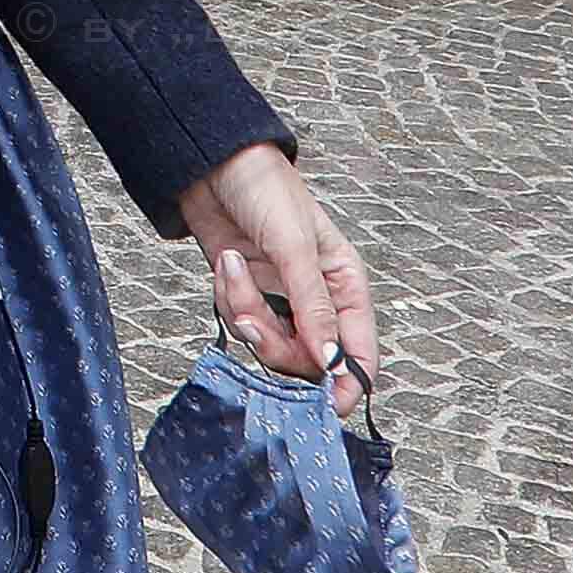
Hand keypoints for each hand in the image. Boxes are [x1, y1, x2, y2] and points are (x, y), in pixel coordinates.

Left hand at [178, 143, 377, 387]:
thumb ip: (313, 307)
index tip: (329, 408)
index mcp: (345, 283)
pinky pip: (239, 321)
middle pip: (307, 358)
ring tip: (234, 267)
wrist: (213, 164)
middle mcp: (317, 298)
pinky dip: (226, 297)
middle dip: (274, 342)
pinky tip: (226, 262)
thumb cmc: (267, 190)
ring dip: (243, 310)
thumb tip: (331, 360)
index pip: (358, 350)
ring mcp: (280, 299)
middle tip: (250, 318)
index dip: (347, 383)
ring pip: (268, 342)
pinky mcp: (247, 296)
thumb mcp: (295, 247)